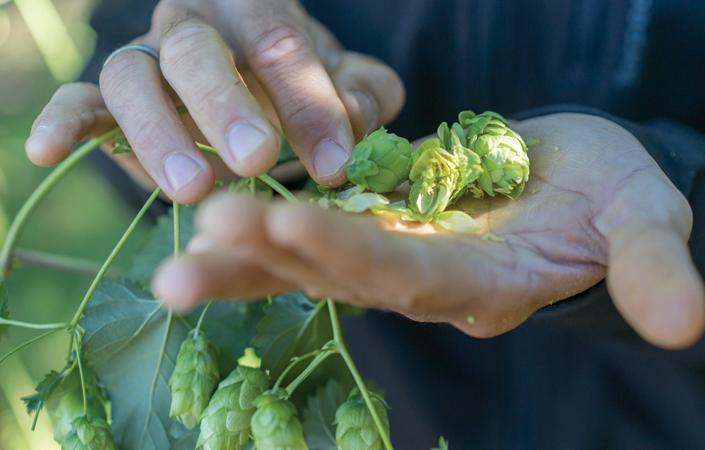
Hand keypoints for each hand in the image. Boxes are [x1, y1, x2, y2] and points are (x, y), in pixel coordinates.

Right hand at [24, 0, 404, 202]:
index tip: (334, 163)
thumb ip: (365, 94)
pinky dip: (63, 122)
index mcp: (256, 9)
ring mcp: (147, 59)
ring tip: (194, 188)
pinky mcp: (110, 100)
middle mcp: (193, 24)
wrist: (256, 90)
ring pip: (131, 77)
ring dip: (157, 131)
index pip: (278, 42)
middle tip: (258, 160)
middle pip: (196, 50)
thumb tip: (351, 119)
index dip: (307, 101)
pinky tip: (46, 151)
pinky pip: (79, 102)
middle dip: (226, 106)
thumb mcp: (349, 86)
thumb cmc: (304, 87)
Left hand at [153, 113, 704, 349]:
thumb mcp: (647, 216)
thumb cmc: (617, 198)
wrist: (581, 184)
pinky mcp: (380, 221)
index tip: (288, 224)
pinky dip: (265, 225)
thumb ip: (652, 262)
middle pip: (343, 276)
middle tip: (197, 238)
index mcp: (485, 284)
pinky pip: (315, 226)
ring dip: (249, 252)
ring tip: (180, 249)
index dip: (351, 254)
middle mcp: (428, 281)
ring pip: (315, 260)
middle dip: (272, 256)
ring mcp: (398, 252)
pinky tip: (210, 214)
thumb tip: (685, 321)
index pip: (411, 277)